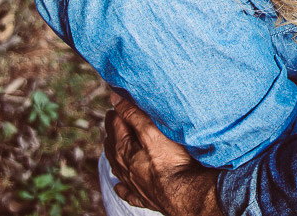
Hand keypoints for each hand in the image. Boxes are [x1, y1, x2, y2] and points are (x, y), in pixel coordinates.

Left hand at [104, 91, 222, 215]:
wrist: (184, 194)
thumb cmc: (170, 160)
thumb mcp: (151, 131)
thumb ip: (133, 115)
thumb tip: (115, 99)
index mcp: (124, 150)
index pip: (115, 127)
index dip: (116, 113)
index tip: (117, 104)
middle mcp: (125, 168)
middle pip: (113, 147)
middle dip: (112, 132)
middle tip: (114, 120)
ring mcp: (134, 184)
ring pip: (118, 168)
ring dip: (114, 157)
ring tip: (112, 148)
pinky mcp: (145, 197)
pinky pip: (128, 192)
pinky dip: (122, 187)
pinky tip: (119, 186)